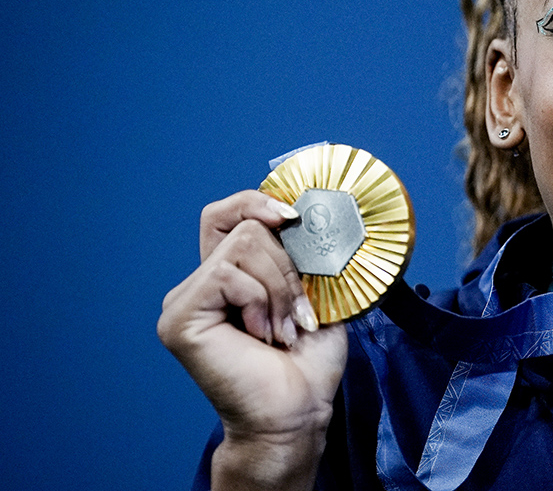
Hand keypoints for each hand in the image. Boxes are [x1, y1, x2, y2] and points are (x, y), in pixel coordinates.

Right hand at [158, 190, 348, 488]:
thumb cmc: (306, 363)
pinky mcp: (179, 316)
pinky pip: (227, 272)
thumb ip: (299, 253)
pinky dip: (260, 299)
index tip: (293, 217)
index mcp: (228, 276)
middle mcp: (200, 284)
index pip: (227, 214)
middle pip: (245, 227)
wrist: (296, 411)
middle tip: (297, 313)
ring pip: (242, 245)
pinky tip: (262, 334)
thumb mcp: (313, 294)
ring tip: (283, 329)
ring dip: (280, 287)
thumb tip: (303, 213)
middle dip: (287, 265)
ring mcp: (184, 300)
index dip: (256, 202)